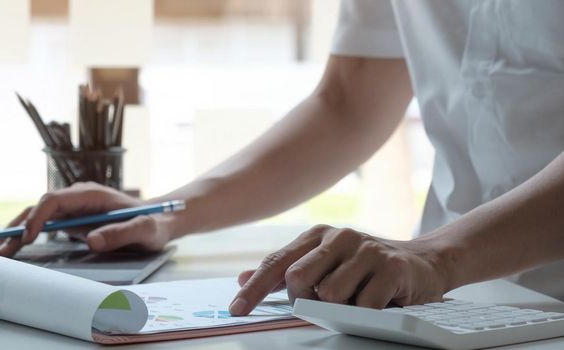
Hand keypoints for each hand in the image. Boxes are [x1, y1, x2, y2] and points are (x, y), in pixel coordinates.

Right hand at [0, 182, 173, 256]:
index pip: (55, 200)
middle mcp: (79, 198)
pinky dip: (28, 235)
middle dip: (18, 226)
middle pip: (40, 207)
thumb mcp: (145, 230)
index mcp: (92, 195)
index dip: (38, 217)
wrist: (161, 220)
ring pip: (38, 216)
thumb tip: (91, 240)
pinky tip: (14, 247)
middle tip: (0, 249)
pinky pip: (46, 225)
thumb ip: (122, 233)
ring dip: (18, 232)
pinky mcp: (73, 219)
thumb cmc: (154, 223)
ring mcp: (74, 208)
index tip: (28, 236)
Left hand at [228, 225, 449, 314]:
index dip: (254, 289)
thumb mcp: (325, 263)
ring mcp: (366, 249)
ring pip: (330, 295)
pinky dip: (366, 313)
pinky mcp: (391, 267)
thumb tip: (243, 278)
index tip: (237, 310)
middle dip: (305, 301)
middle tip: (326, 304)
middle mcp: (339, 236)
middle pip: (297, 279)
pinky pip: (363, 305)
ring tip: (359, 298)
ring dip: (341, 307)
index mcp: (318, 235)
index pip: (277, 263)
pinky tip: (379, 300)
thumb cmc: (366, 267)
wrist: (423, 261)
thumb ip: (287, 270)